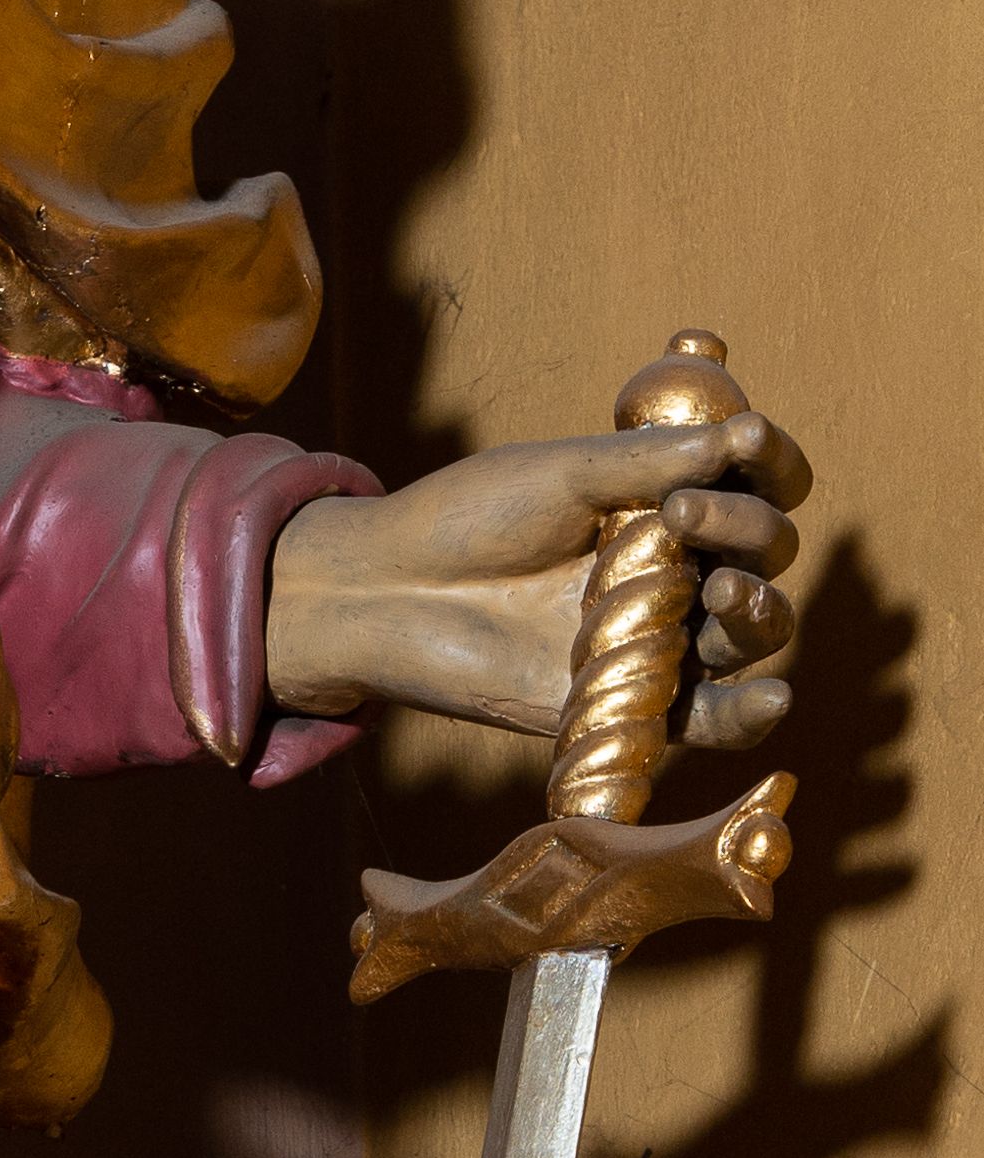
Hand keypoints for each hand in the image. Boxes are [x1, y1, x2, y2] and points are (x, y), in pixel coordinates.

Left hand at [266, 411, 810, 748]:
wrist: (386, 593)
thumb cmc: (466, 518)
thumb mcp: (560, 474)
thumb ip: (651, 463)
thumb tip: (746, 437)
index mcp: (663, 501)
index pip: (754, 484)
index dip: (772, 468)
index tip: (751, 449)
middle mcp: (673, 568)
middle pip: (764, 554)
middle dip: (746, 530)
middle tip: (680, 517)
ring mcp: (657, 637)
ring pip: (750, 632)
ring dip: (753, 610)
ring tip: (716, 592)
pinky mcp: (633, 704)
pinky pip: (714, 720)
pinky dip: (752, 715)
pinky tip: (771, 700)